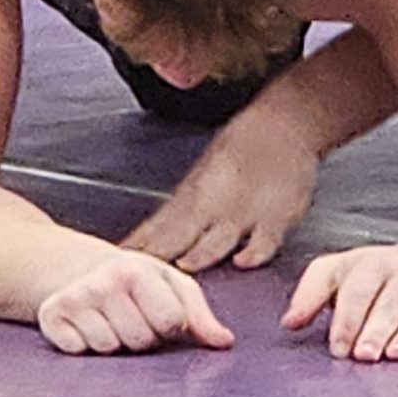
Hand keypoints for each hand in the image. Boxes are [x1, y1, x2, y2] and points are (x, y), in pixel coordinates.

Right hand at [38, 249, 233, 354]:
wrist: (77, 267)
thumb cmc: (133, 280)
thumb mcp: (170, 284)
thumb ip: (200, 315)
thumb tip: (223, 342)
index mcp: (137, 270)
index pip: (170, 321)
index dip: (169, 323)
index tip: (158, 311)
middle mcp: (102, 282)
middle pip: (140, 341)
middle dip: (142, 336)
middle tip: (131, 315)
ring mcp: (74, 299)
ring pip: (109, 348)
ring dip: (113, 342)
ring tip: (110, 320)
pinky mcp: (51, 316)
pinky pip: (78, 350)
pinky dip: (83, 345)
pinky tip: (86, 326)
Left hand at [123, 124, 316, 272]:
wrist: (282, 122)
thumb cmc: (240, 152)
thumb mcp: (202, 177)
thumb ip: (179, 212)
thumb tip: (142, 242)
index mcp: (193, 196)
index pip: (158, 227)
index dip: (137, 246)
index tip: (115, 264)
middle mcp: (215, 205)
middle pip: (182, 234)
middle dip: (161, 255)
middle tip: (142, 273)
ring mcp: (246, 211)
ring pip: (221, 237)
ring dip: (203, 252)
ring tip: (185, 267)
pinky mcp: (278, 216)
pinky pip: (267, 239)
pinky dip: (256, 250)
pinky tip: (244, 262)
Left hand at [283, 246, 397, 362]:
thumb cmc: (371, 277)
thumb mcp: (338, 272)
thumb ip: (311, 294)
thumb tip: (289, 322)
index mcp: (370, 262)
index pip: (356, 287)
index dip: (345, 318)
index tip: (336, 347)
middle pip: (389, 301)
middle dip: (375, 329)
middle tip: (362, 356)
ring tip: (394, 356)